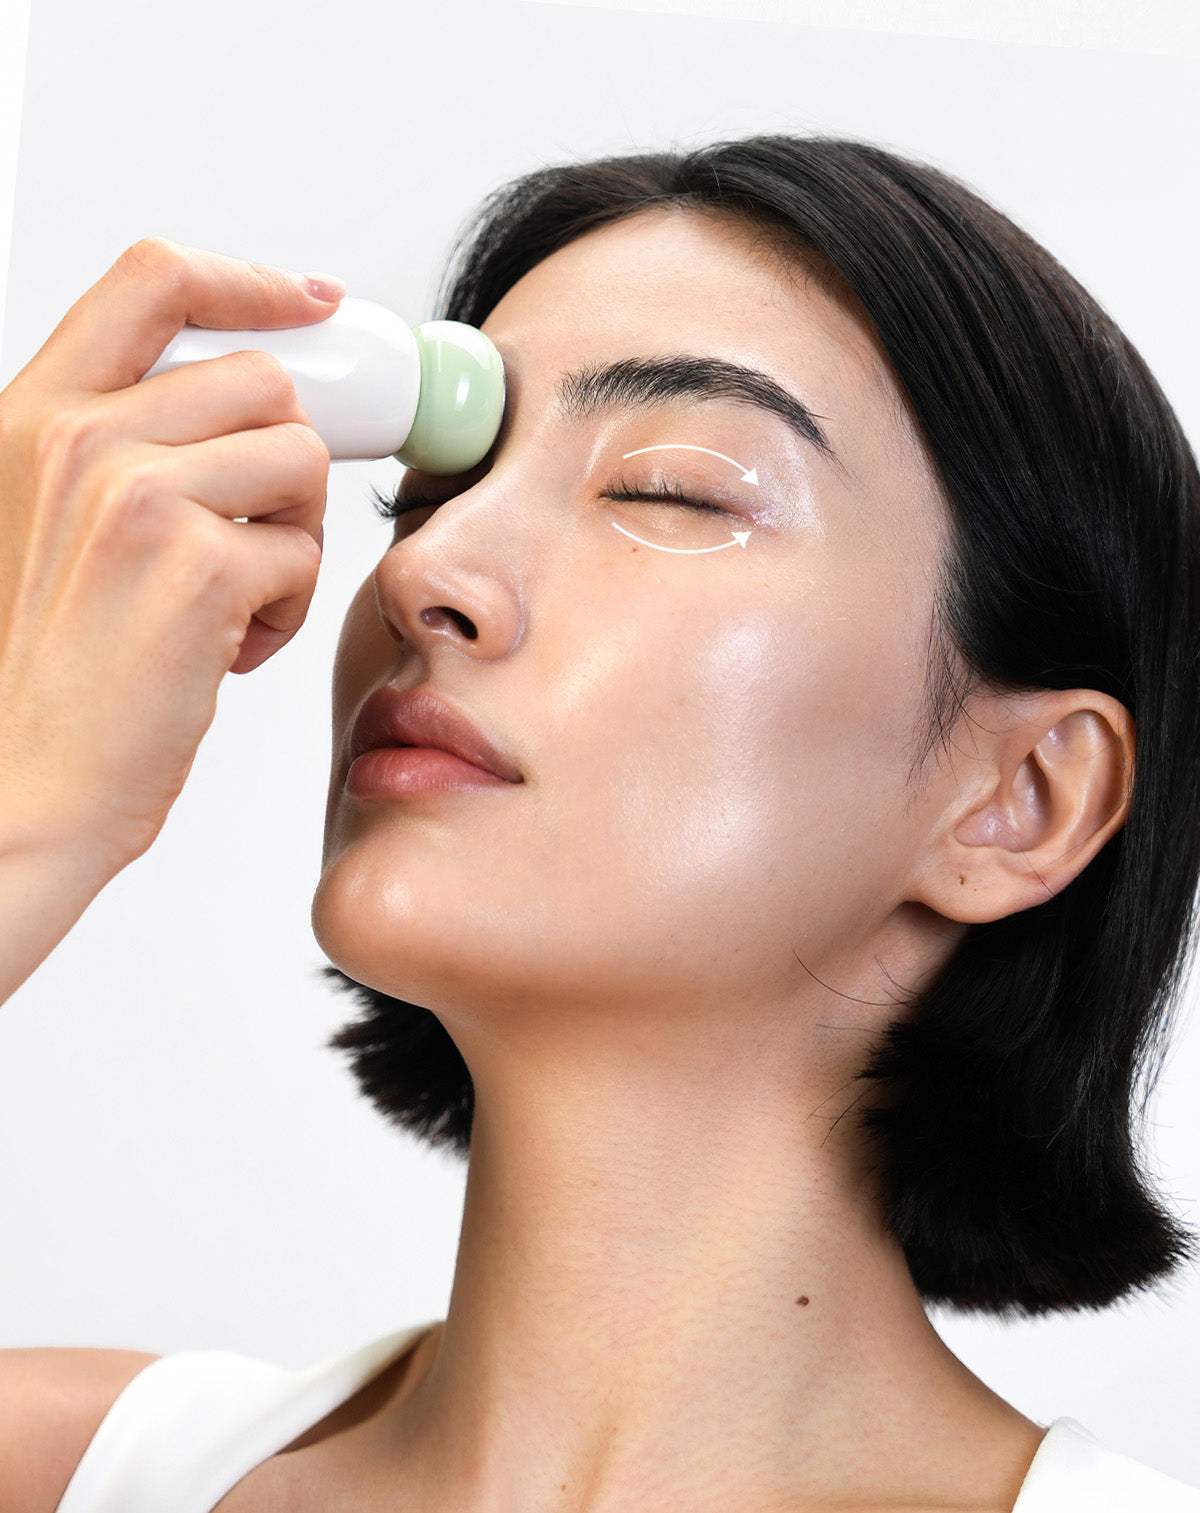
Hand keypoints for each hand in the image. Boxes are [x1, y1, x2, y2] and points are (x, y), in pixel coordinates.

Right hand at [0, 238, 338, 868]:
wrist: (24, 785)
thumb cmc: (47, 671)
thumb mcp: (43, 521)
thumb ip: (116, 449)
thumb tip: (235, 401)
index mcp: (36, 416)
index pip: (157, 278)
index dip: (255, 280)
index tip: (317, 303)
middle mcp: (79, 439)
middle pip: (265, 381)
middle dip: (286, 461)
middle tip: (250, 537)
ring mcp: (137, 497)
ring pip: (303, 460)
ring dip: (294, 536)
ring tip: (233, 600)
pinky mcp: (199, 568)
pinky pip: (306, 555)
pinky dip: (286, 610)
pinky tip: (227, 650)